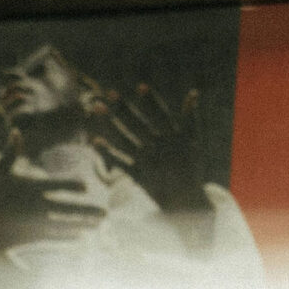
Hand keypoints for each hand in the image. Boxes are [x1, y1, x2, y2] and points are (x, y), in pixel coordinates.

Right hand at [0, 152, 104, 286]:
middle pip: (69, 208)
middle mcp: (37, 206)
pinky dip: (69, 237)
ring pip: (66, 225)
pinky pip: (56, 237)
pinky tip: (81, 237)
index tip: (87, 187)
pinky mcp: (32, 239)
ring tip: (99, 226)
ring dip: (84, 225)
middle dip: (88, 210)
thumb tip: (16, 131)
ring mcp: (36, 224)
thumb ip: (10, 152)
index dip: (73, 185)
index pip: (58, 184)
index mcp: (30, 187)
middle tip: (106, 213)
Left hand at [93, 84, 206, 216]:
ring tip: (96, 108)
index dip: (151, 101)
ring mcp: (148, 162)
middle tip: (109, 93)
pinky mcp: (140, 176)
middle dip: (123, 109)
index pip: (161, 116)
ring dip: (110, 124)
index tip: (140, 86)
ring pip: (125, 140)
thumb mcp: (194, 142)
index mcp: (173, 138)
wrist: (187, 202)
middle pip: (138, 125)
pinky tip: (95, 141)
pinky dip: (108, 153)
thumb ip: (191, 118)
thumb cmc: (191, 169)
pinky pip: (121, 163)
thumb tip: (193, 93)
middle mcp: (159, 148)